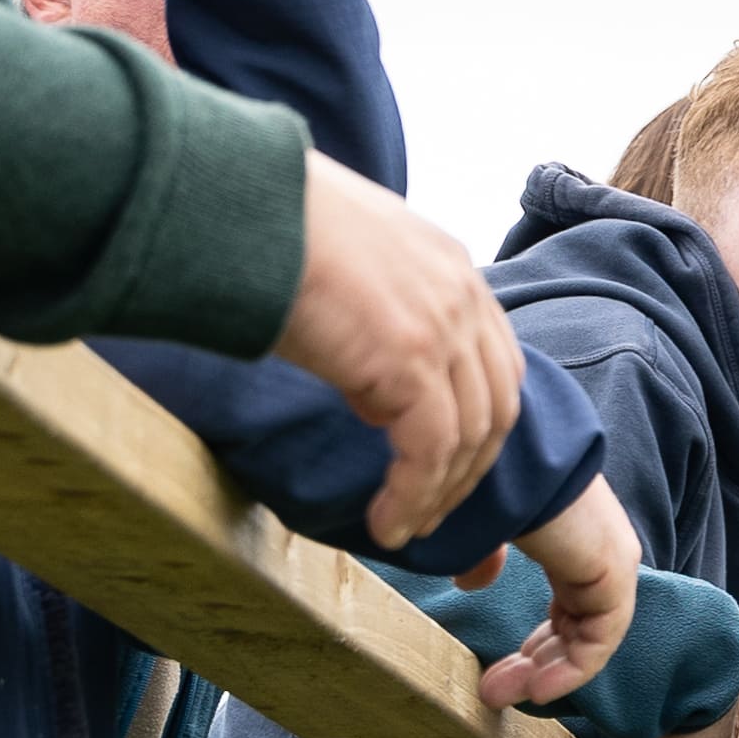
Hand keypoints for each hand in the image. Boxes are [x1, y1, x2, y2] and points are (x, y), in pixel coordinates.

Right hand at [274, 156, 518, 549]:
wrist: (243, 207)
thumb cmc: (269, 230)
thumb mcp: (349, 269)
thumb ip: (379, 320)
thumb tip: (371, 389)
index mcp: (450, 265)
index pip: (493, 362)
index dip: (479, 426)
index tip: (450, 471)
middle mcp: (461, 292)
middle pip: (494, 404)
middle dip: (470, 472)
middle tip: (438, 519)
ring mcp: (441, 325)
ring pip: (469, 435)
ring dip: (440, 495)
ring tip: (404, 530)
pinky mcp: (410, 359)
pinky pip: (429, 450)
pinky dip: (414, 497)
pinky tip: (387, 524)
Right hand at [470, 477, 637, 710]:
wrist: (502, 454)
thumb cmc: (487, 478)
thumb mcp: (483, 525)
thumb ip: (484, 555)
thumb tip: (472, 581)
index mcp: (574, 532)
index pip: (568, 604)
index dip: (537, 644)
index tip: (497, 670)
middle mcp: (599, 545)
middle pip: (577, 625)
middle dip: (536, 664)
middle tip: (495, 691)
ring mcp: (610, 557)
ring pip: (589, 636)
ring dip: (549, 673)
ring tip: (508, 696)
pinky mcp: (613, 571)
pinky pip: (601, 638)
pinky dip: (572, 670)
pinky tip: (537, 689)